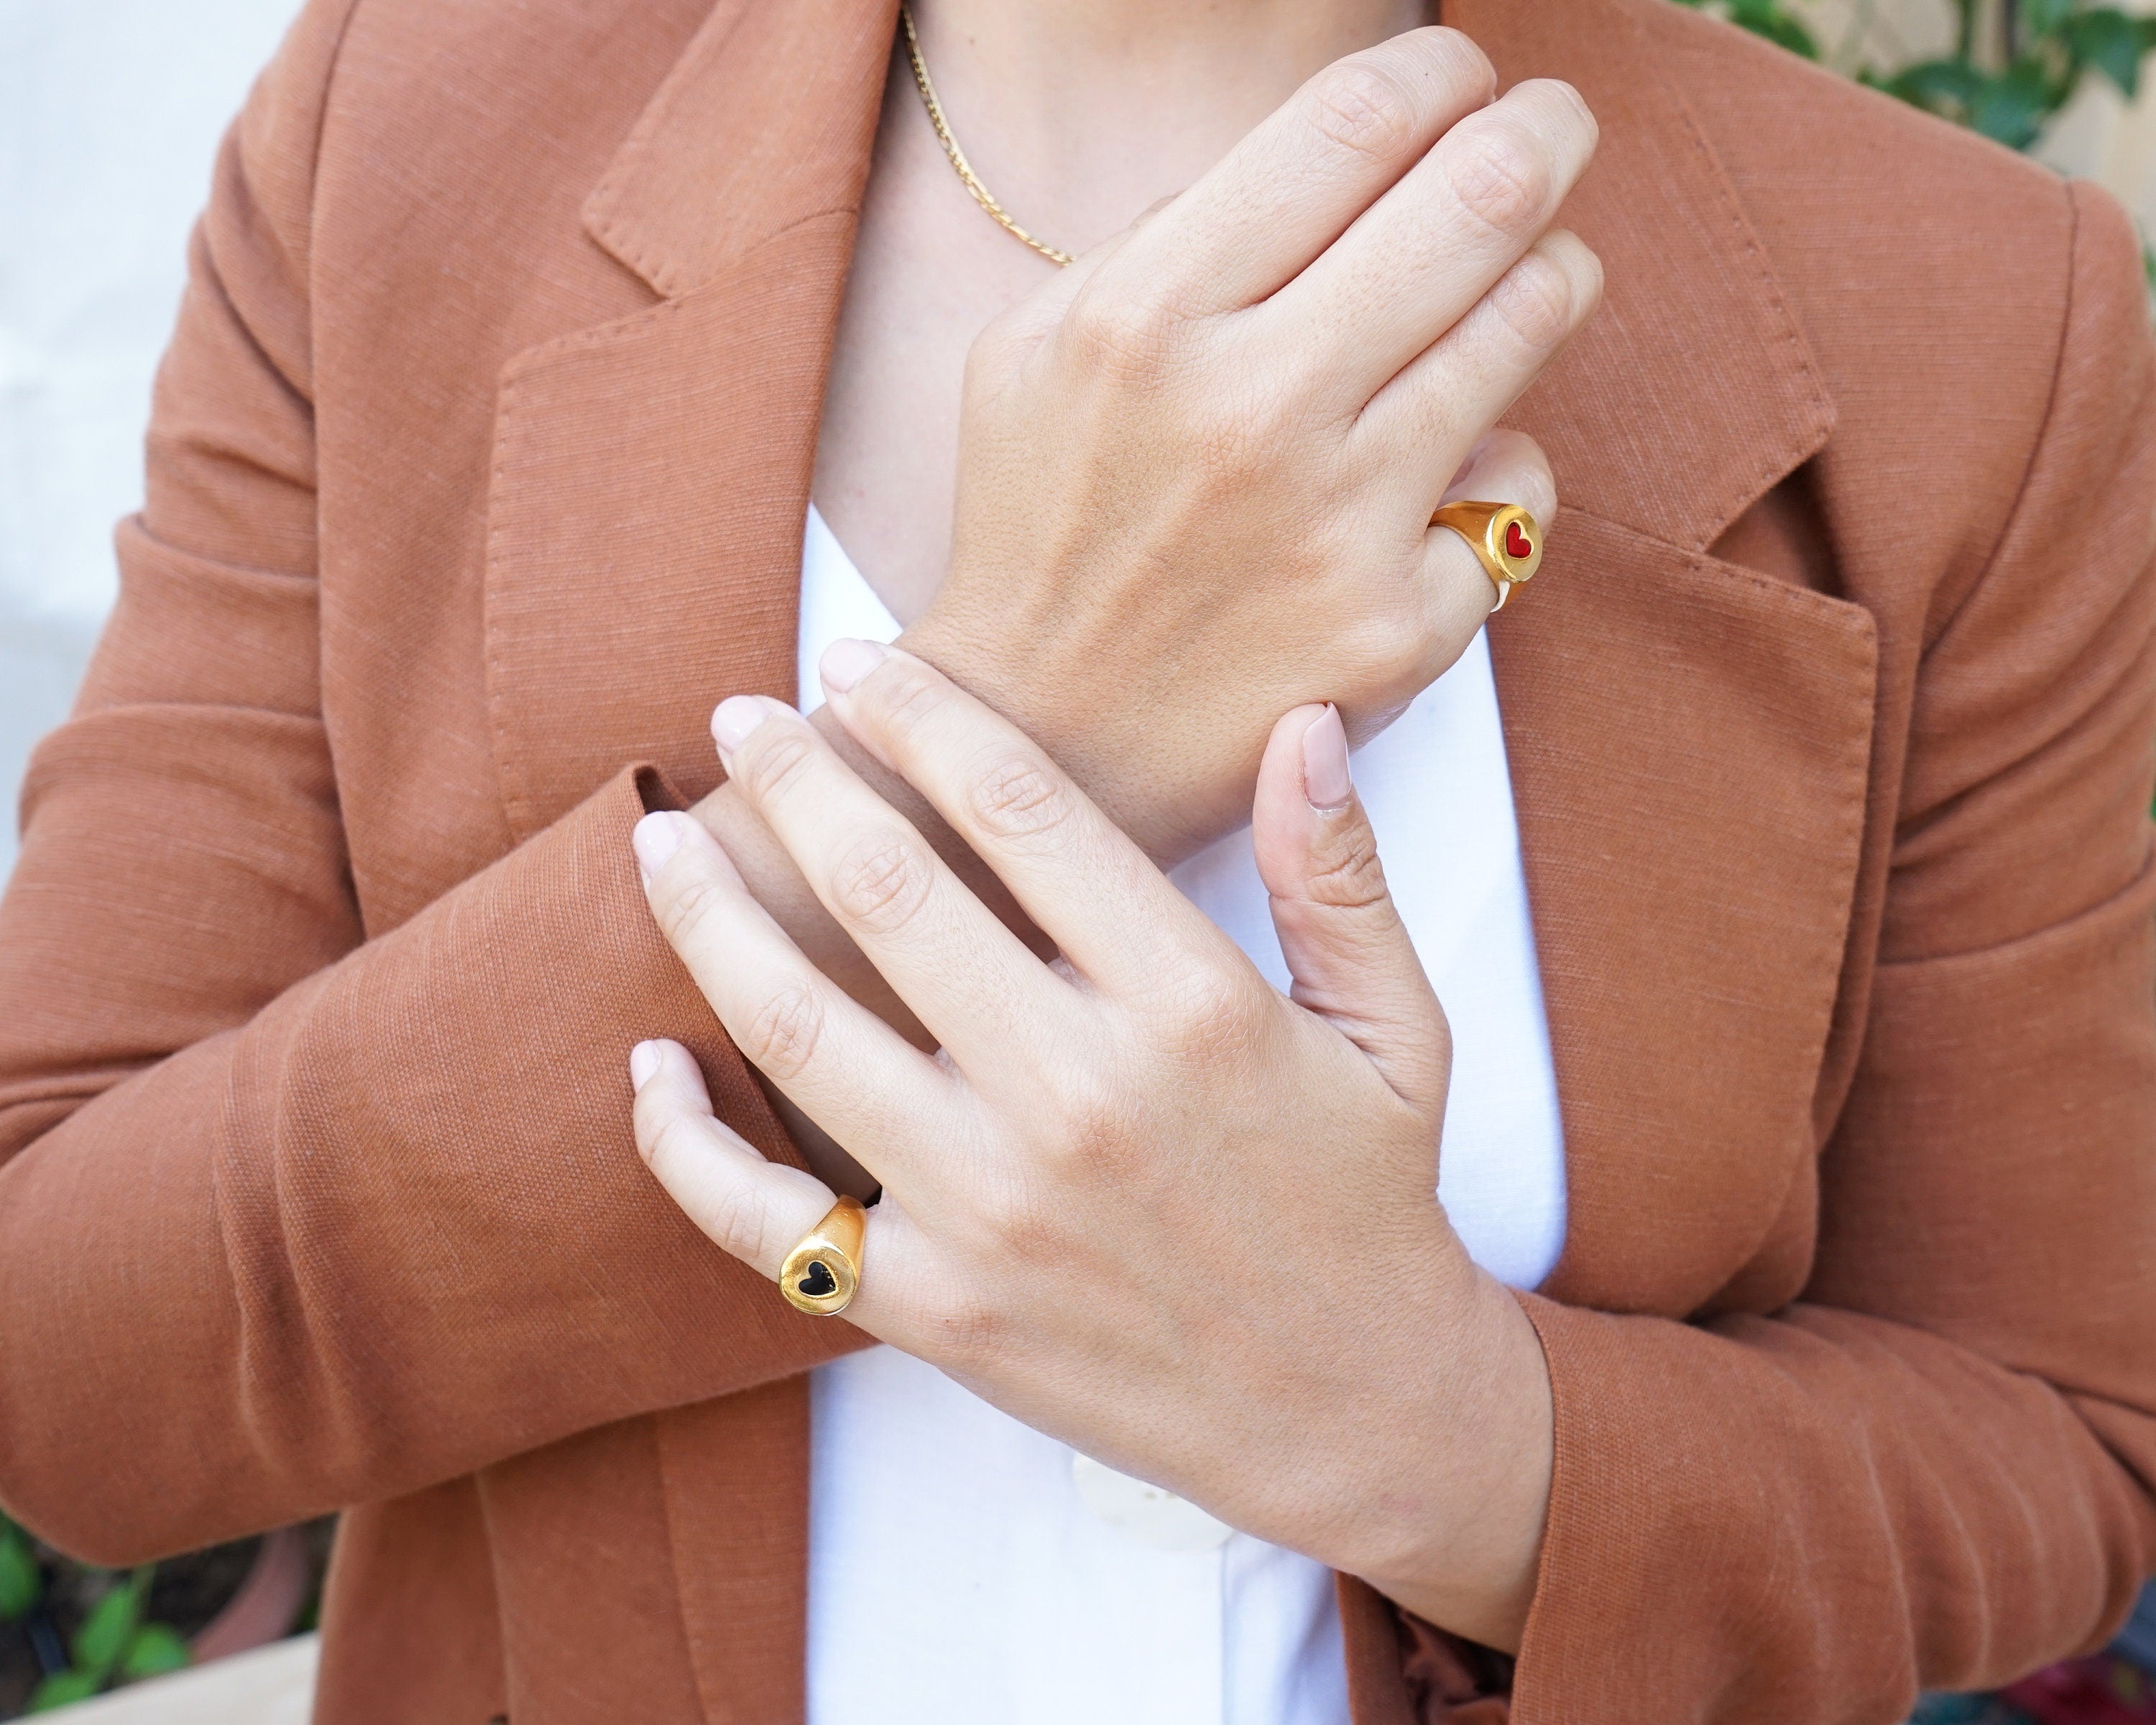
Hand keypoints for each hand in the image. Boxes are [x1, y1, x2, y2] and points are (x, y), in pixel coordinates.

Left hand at [629, 645, 1554, 1650]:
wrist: (1355, 1411)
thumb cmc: (1368, 1202)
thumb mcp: (1399, 1029)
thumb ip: (1341, 874)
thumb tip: (1303, 724)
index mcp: (1191, 1005)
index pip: (1018, 807)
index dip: (921, 713)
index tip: (860, 662)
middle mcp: (1076, 1095)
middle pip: (886, 888)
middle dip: (793, 780)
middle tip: (738, 715)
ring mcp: (991, 1209)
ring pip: (796, 1026)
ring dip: (707, 918)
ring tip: (662, 846)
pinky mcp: (935, 1308)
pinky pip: (764, 1217)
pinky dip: (684, 1140)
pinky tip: (649, 1065)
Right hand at [905, 26, 1599, 861]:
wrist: (1037, 748)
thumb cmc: (1039, 532)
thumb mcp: (1036, 349)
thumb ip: (1162, 239)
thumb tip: (1321, 165)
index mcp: (1147, 317)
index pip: (1355, 123)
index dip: (1440, 74)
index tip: (1462, 76)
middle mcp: (1252, 410)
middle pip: (1479, 196)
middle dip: (1542, 135)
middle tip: (1552, 129)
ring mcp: (1337, 525)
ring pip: (1528, 323)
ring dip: (1551, 274)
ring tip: (1534, 269)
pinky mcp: (1396, 629)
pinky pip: (1520, 495)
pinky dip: (1501, 467)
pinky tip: (1451, 473)